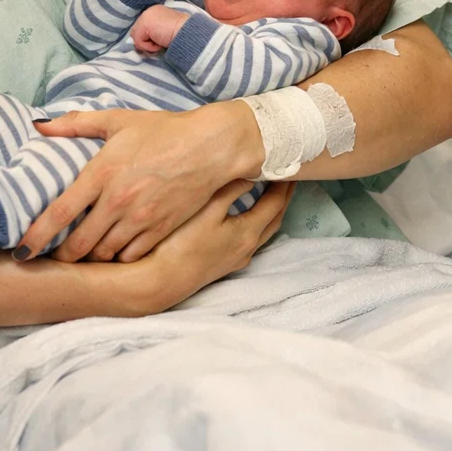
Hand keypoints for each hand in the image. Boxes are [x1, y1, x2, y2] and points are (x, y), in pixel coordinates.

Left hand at [24, 101, 264, 263]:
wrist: (210, 147)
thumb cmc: (164, 130)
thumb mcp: (119, 120)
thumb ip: (76, 124)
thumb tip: (39, 125)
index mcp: (102, 172)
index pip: (58, 213)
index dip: (35, 237)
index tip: (21, 250)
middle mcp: (118, 200)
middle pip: (77, 245)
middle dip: (60, 255)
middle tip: (52, 255)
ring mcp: (140, 220)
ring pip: (103, 255)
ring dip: (89, 258)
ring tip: (82, 254)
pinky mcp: (160, 231)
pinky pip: (129, 257)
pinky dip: (117, 258)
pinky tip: (113, 251)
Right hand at [117, 180, 293, 317]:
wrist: (161, 282)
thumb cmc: (181, 243)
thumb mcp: (207, 209)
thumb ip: (231, 189)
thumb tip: (251, 174)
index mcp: (247, 233)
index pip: (275, 204)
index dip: (284, 185)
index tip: (290, 168)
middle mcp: (247, 248)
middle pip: (275, 219)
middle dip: (283, 198)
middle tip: (289, 179)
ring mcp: (237, 259)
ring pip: (264, 232)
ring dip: (271, 213)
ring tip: (273, 196)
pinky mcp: (225, 265)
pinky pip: (251, 240)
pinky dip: (257, 224)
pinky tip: (248, 220)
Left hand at [132, 4, 188, 53]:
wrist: (188, 32)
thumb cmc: (181, 34)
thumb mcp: (165, 30)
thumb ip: (153, 32)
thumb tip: (140, 42)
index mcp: (155, 11)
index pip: (142, 27)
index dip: (148, 37)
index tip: (160, 40)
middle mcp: (149, 10)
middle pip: (136, 32)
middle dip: (146, 41)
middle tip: (161, 41)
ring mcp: (145, 16)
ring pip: (136, 38)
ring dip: (148, 44)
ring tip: (162, 41)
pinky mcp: (144, 25)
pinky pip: (139, 42)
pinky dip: (149, 47)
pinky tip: (160, 42)